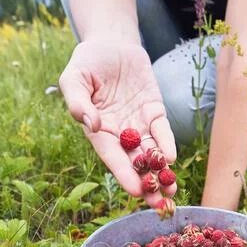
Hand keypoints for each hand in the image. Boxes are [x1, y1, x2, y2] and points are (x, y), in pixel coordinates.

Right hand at [59, 40, 176, 207]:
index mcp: (98, 132)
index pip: (112, 157)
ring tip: (171, 191)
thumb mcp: (74, 78)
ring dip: (161, 172)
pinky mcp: (154, 111)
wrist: (110, 42)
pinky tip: (171, 158)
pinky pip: (161, 130)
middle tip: (159, 204)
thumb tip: (91, 124)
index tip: (135, 191)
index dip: (124, 175)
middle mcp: (120, 133)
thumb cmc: (86, 63)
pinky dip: (166, 143)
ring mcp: (138, 123)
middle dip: (148, 183)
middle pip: (135, 163)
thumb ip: (78, 102)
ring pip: (151, 152)